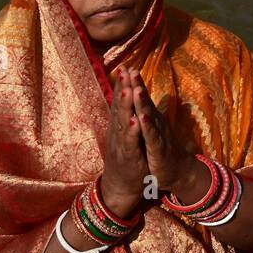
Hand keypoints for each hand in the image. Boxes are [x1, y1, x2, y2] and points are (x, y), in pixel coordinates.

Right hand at [100, 67, 150, 218]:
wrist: (121, 185)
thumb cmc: (126, 157)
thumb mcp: (125, 135)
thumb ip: (124, 117)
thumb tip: (125, 97)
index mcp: (119, 126)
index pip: (120, 102)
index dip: (122, 84)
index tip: (124, 66)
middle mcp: (118, 132)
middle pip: (119, 107)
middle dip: (122, 88)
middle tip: (124, 71)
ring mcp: (122, 144)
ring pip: (123, 123)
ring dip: (124, 107)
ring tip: (127, 91)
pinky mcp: (129, 157)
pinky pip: (130, 143)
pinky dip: (132, 132)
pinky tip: (134, 121)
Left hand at [126, 67, 194, 194]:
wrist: (178, 171)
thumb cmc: (162, 150)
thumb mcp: (152, 129)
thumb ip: (148, 113)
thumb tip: (142, 97)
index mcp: (152, 118)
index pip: (142, 97)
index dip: (134, 82)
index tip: (126, 67)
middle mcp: (156, 123)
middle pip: (145, 101)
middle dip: (137, 85)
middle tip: (131, 70)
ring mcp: (158, 135)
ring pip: (148, 116)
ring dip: (142, 103)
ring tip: (136, 89)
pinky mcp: (158, 149)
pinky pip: (151, 136)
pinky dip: (146, 126)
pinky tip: (141, 117)